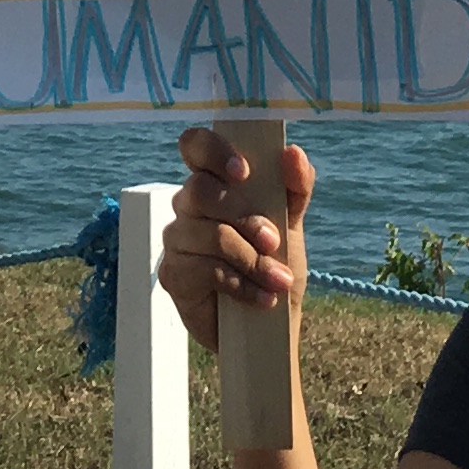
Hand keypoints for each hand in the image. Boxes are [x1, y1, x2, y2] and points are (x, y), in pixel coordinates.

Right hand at [157, 123, 312, 351]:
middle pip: (200, 190)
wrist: (271, 323)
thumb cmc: (277, 262)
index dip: (213, 150)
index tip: (244, 171)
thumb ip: (296, 185)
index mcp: (214, 180)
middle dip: (244, 217)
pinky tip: (262, 299)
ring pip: (209, 235)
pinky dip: (242, 285)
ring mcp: (176, 240)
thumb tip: (292, 152)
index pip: (194, 145)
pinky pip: (205, 271)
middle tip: (274, 241)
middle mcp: (187, 205)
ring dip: (251, 259)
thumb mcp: (293, 221)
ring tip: (279, 280)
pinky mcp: (172, 275)